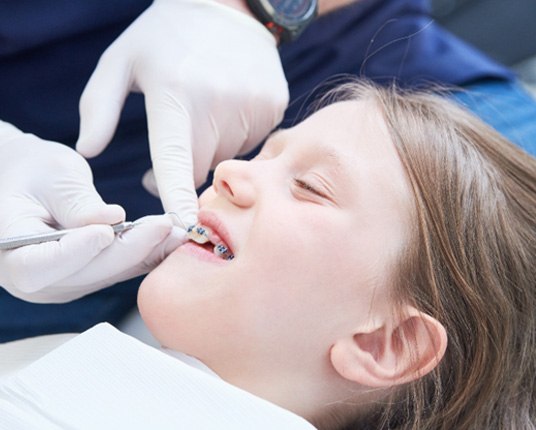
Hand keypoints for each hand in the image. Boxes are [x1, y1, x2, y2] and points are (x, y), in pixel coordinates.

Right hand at [0, 123, 184, 302]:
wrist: (27, 179)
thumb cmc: (31, 169)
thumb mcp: (50, 174)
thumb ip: (76, 201)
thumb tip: (113, 219)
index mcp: (11, 252)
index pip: (37, 265)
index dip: (74, 253)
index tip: (105, 232)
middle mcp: (37, 279)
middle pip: (85, 273)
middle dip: (128, 250)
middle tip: (163, 226)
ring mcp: (65, 282)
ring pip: (109, 274)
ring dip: (146, 254)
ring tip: (178, 232)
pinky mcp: (90, 276)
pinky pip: (120, 269)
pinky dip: (148, 254)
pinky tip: (174, 239)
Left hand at [77, 0, 287, 225]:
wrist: (228, 7)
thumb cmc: (165, 37)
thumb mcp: (122, 61)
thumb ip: (98, 106)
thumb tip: (87, 152)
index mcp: (175, 95)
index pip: (175, 161)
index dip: (176, 198)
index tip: (184, 229)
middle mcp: (218, 104)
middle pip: (198, 170)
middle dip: (181, 167)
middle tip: (172, 139)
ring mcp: (252, 107)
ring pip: (225, 158)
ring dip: (209, 147)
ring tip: (203, 107)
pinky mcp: (274, 108)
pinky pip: (250, 143)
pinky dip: (234, 135)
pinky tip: (227, 105)